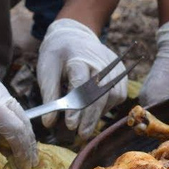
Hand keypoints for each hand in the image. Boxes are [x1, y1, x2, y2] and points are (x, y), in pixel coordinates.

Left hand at [37, 18, 126, 139]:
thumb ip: (49, 96)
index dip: (77, 107)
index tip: (70, 124)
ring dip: (99, 113)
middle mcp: (101, 62)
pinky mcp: (121, 73)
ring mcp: (114, 67)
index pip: (80, 85)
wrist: (75, 34)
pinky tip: (95, 110)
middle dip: (90, 117)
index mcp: (79, 58)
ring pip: (112, 97)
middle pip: (99, 94)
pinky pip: (118, 95)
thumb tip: (48, 123)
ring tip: (85, 124)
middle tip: (81, 134)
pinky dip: (107, 106)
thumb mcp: (46, 70)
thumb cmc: (58, 54)